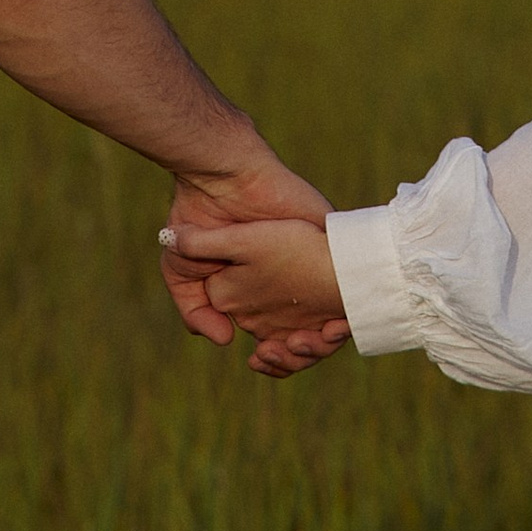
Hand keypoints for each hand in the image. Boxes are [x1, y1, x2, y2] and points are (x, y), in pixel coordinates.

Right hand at [161, 212, 349, 376]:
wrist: (223, 173)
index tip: (263, 357)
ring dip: (324, 334)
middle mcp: (287, 275)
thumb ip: (195, 309)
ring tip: (304, 338)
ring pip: (332, 312)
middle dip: (303, 349)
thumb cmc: (200, 215)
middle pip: (308, 330)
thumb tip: (224, 340)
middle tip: (291, 347)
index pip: (278, 334)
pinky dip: (347, 303)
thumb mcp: (182, 270)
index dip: (277, 353)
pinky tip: (333, 318)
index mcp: (257, 285)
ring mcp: (309, 256)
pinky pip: (348, 275)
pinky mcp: (327, 236)